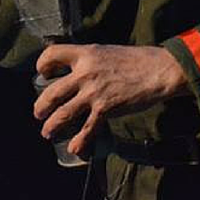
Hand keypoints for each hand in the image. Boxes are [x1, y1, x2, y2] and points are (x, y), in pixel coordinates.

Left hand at [33, 43, 188, 158]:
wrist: (159, 70)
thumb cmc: (138, 60)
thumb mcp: (108, 52)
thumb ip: (91, 60)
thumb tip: (78, 71)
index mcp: (86, 53)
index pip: (51, 55)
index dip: (43, 66)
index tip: (45, 75)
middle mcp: (85, 72)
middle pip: (51, 93)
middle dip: (40, 107)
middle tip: (39, 113)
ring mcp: (94, 92)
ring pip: (62, 114)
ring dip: (51, 127)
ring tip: (48, 132)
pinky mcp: (105, 109)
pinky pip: (86, 129)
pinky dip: (79, 142)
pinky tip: (75, 148)